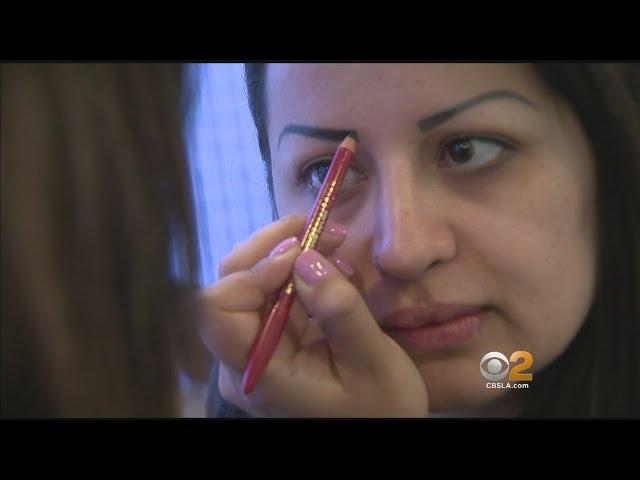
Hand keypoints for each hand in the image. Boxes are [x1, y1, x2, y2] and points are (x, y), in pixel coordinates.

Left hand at [198, 215, 427, 416]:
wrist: (382, 426)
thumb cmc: (380, 407)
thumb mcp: (372, 362)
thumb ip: (339, 312)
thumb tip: (306, 258)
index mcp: (258, 373)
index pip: (218, 311)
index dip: (252, 271)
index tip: (300, 252)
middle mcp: (242, 358)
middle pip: (230, 285)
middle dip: (274, 248)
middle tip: (324, 230)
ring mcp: (253, 346)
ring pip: (247, 280)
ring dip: (286, 251)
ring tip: (332, 241)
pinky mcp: (269, 337)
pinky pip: (269, 291)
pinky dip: (295, 267)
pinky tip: (327, 263)